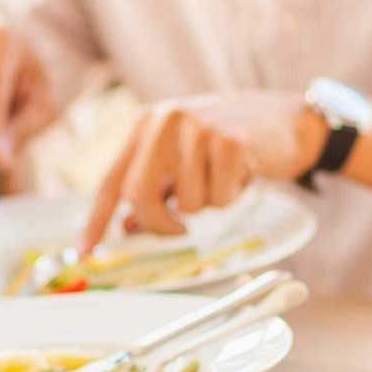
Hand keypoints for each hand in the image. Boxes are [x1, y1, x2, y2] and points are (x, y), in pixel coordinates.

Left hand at [78, 93, 324, 254]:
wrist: (288, 120)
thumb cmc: (230, 144)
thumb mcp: (184, 160)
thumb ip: (155, 189)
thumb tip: (127, 227)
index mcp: (145, 124)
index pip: (111, 180)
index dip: (96, 219)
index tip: (83, 251)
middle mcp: (164, 120)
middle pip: (139, 196)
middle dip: (159, 223)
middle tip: (179, 228)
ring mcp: (196, 127)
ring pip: (186, 203)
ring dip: (208, 203)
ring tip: (223, 177)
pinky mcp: (229, 141)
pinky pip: (220, 198)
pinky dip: (232, 196)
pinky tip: (243, 171)